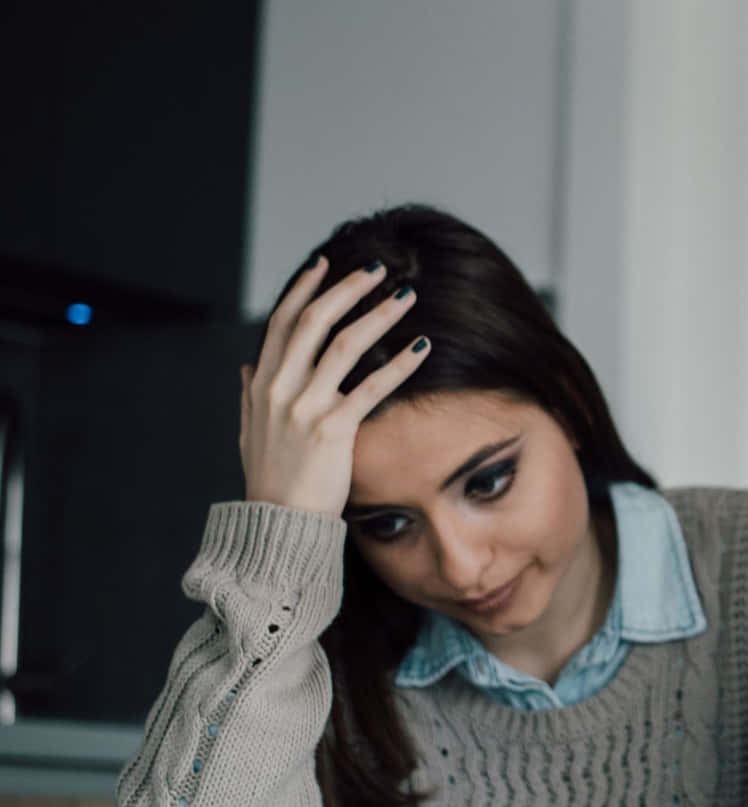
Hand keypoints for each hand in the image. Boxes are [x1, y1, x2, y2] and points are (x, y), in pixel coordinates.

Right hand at [238, 257, 429, 515]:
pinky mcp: (333, 429)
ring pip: (345, 344)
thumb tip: (246, 368)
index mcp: (262, 383)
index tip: (324, 263)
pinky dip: (399, 363)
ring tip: (406, 296)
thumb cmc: (270, 478)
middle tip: (377, 268)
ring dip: (378, 314)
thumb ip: (250, 396)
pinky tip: (422, 346)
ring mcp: (305, 406)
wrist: (277, 522)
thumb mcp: (250, 431)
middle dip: (347, 288)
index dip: (303, 289)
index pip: (282, 322)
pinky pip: (372, 387)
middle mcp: (280, 387)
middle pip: (316, 321)